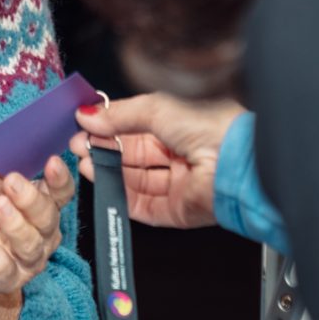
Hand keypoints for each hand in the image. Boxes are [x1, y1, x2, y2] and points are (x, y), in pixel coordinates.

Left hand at [0, 155, 76, 311]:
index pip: (60, 193)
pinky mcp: (3, 280)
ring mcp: (24, 261)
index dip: (60, 179)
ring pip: (30, 245)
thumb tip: (4, 143)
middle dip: (31, 199)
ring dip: (13, 223)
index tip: (51, 161)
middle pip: (48, 218)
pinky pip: (1, 265)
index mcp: (38, 207)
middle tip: (11, 181)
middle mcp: (39, 235)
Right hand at [71, 93, 244, 229]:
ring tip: (86, 164)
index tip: (84, 126)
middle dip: (104, 150)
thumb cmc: (211, 127)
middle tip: (80, 146)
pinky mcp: (177, 210)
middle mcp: (180, 154)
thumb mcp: (156, 109)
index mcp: (179, 126)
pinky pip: (143, 207)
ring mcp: (178, 184)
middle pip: (132, 155)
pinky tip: (102, 184)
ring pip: (134, 181)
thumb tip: (88, 114)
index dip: (108, 128)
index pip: (135, 128)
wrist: (237, 164)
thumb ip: (119, 115)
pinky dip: (121, 197)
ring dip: (107, 172)